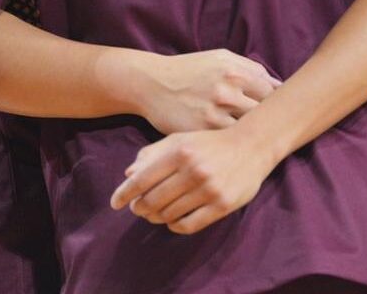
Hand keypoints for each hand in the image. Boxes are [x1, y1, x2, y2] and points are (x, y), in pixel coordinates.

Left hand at [110, 129, 275, 233]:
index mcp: (179, 152)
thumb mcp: (180, 140)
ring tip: (155, 213)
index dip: (124, 194)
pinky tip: (172, 221)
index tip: (115, 203)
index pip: (142, 179)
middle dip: (140, 207)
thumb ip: (153, 154)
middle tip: (138, 208)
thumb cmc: (209, 143)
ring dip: (156, 217)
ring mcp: (209, 189)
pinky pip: (189, 225)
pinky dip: (175, 226)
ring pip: (169, 214)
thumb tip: (128, 175)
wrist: (252, 146)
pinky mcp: (222, 205)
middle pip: (153, 201)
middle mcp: (193, 170)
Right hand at [133, 50, 280, 133]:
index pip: (272, 93)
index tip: (279, 114)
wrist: (152, 83)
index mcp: (235, 72)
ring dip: (252, 137)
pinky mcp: (201, 131)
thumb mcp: (219, 58)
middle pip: (263, 114)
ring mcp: (214, 113)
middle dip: (268, 123)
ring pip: (247, 131)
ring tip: (256, 142)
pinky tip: (235, 146)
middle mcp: (227, 92)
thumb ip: (250, 68)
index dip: (278, 105)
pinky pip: (226, 142)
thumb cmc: (189, 70)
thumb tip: (278, 84)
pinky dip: (233, 144)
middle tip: (272, 131)